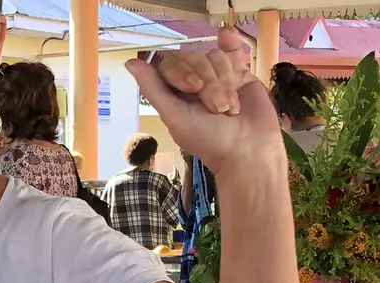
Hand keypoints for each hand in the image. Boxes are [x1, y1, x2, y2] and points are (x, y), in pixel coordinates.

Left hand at [126, 27, 285, 179]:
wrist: (249, 150)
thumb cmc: (210, 141)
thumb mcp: (175, 118)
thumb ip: (153, 89)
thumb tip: (130, 63)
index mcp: (175, 93)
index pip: (170, 64)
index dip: (180, 71)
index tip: (193, 87)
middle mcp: (195, 82)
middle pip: (193, 58)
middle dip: (207, 83)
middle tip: (216, 108)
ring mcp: (217, 76)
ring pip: (213, 57)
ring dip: (223, 83)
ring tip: (230, 108)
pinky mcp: (239, 73)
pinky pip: (231, 52)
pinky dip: (230, 44)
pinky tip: (227, 35)